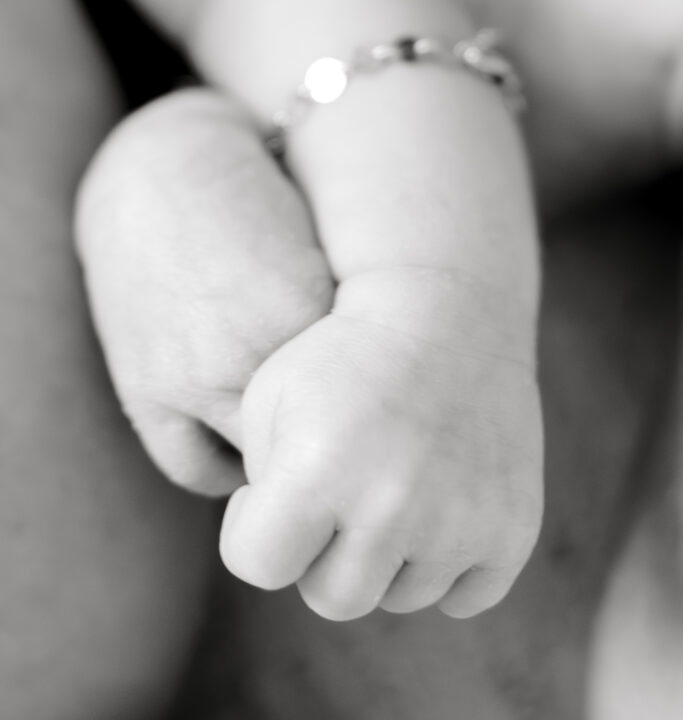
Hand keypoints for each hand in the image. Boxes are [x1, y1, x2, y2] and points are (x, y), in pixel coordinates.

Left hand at [223, 269, 541, 620]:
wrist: (446, 311)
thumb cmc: (342, 354)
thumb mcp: (268, 398)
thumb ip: (258, 488)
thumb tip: (285, 554)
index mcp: (317, 471)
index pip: (258, 565)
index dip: (253, 528)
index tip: (269, 490)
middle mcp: (391, 507)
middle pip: (333, 598)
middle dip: (321, 553)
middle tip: (335, 494)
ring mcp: (461, 523)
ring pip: (400, 596)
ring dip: (385, 554)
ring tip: (388, 482)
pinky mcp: (512, 529)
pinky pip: (465, 598)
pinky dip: (447, 564)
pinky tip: (435, 507)